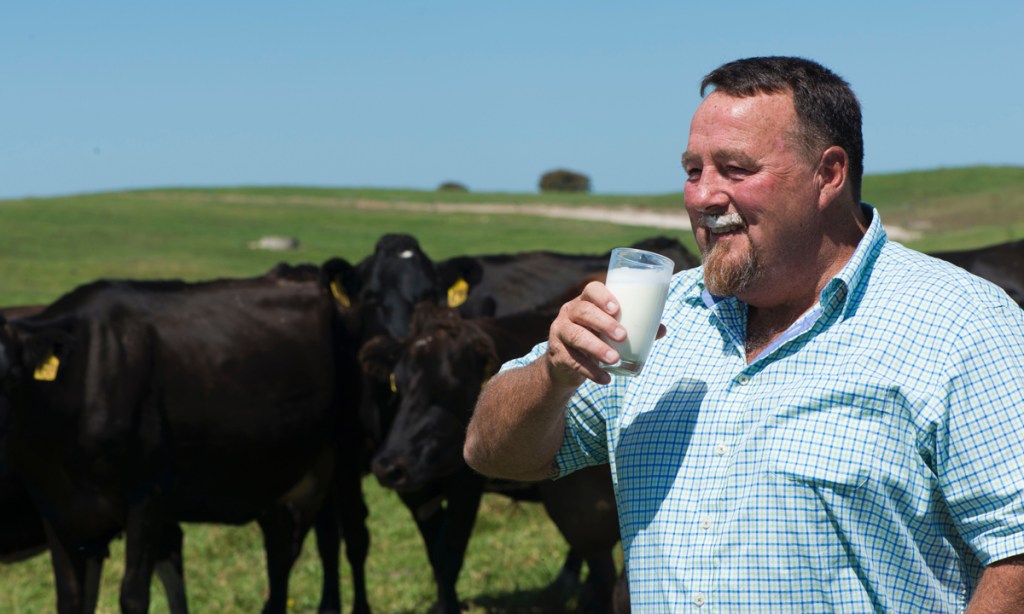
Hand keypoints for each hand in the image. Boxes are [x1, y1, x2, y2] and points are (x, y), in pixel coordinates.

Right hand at [545, 280, 665, 385]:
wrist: (565, 365)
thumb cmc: (594, 339)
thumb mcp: (609, 331)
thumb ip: (634, 328)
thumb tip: (662, 330)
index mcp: (585, 302)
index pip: (591, 290)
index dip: (603, 296)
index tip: (617, 308)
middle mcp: (569, 313)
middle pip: (584, 311)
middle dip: (603, 323)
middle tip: (622, 336)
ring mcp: (560, 333)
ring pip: (576, 336)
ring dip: (597, 348)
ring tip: (615, 360)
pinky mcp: (557, 354)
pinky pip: (573, 361)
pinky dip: (591, 371)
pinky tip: (606, 378)